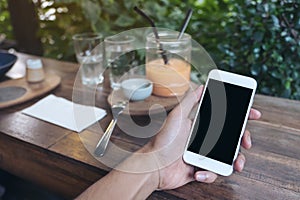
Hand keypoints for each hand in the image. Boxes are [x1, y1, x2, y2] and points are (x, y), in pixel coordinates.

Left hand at [146, 86, 260, 189]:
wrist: (153, 165)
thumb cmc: (164, 140)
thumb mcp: (177, 116)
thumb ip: (190, 101)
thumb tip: (201, 86)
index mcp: (201, 126)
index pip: (225, 119)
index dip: (240, 116)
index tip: (253, 113)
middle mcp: (204, 140)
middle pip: (231, 138)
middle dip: (242, 139)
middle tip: (246, 141)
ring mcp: (203, 155)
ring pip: (227, 157)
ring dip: (235, 161)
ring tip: (236, 164)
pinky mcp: (201, 170)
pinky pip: (213, 173)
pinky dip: (210, 174)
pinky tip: (199, 171)